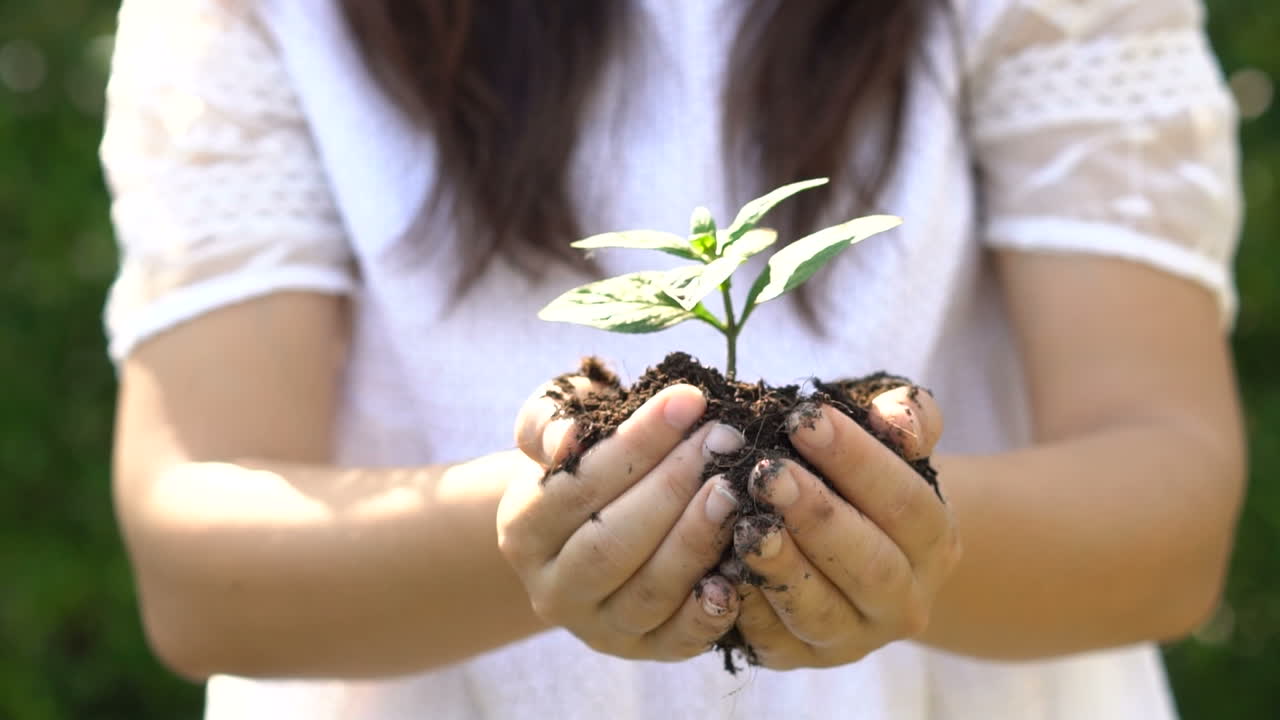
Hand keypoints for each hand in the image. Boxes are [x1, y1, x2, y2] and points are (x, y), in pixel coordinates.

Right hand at [499, 375, 747, 660]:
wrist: (596, 521)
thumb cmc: (587, 459)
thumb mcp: (560, 422)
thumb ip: (551, 420)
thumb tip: (568, 439)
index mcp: (523, 529)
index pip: (578, 485)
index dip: (636, 443)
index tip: (689, 400)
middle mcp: (552, 589)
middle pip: (611, 544)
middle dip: (673, 487)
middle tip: (724, 440)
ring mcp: (598, 628)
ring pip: (648, 591)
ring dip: (697, 538)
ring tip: (736, 489)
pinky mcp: (645, 652)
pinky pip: (679, 639)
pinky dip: (710, 608)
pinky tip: (739, 566)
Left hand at [724, 386, 958, 668]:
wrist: (851, 548)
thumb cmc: (862, 480)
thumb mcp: (892, 442)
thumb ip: (906, 418)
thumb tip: (896, 417)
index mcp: (935, 541)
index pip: (904, 502)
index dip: (856, 459)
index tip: (804, 419)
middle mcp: (904, 600)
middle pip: (868, 564)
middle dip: (816, 516)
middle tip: (767, 474)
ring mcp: (853, 639)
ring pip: (821, 612)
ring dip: (781, 567)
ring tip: (745, 523)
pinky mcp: (800, 658)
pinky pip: (774, 641)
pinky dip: (748, 607)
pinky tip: (720, 569)